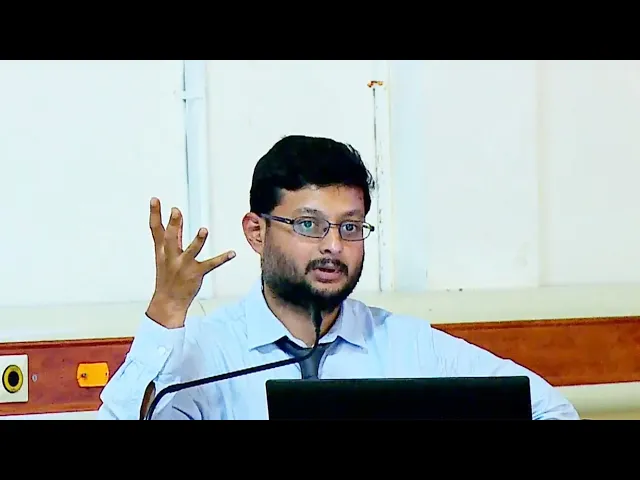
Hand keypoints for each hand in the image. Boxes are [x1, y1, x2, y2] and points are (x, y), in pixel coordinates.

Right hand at [145, 197, 234, 328]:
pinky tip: (232, 253)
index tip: (155, 199)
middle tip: (176, 211)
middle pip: (171, 238)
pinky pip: (211, 264)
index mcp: (162, 251)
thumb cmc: (167, 278)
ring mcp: (184, 266)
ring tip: (203, 230)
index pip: (156, 230)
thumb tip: (174, 223)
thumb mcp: (164, 257)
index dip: (155, 214)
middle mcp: (171, 257)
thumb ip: (172, 240)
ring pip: (191, 251)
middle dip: (173, 225)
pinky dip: (222, 258)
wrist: (167, 302)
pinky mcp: (196, 273)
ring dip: (197, 241)